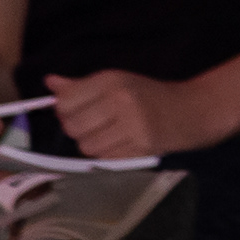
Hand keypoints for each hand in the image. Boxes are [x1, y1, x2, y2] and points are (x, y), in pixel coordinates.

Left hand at [46, 70, 224, 160]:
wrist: (189, 111)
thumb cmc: (148, 95)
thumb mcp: (117, 82)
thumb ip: (80, 86)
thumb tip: (50, 82)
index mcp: (112, 80)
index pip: (66, 101)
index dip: (65, 110)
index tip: (77, 111)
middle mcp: (120, 100)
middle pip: (73, 127)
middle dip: (79, 130)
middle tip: (96, 125)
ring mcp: (131, 125)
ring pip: (87, 146)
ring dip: (94, 145)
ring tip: (111, 135)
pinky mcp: (140, 147)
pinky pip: (105, 159)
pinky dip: (108, 156)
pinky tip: (123, 144)